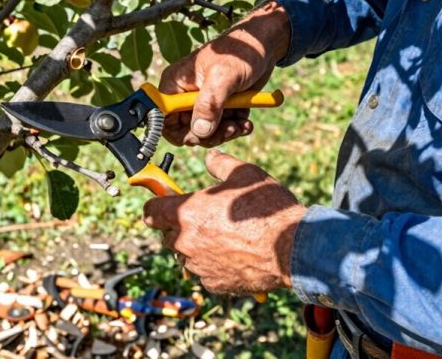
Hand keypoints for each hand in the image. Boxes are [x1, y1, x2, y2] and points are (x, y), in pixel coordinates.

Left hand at [143, 150, 304, 294]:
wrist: (291, 249)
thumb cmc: (267, 209)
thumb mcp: (244, 174)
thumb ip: (220, 164)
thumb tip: (210, 157)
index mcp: (186, 213)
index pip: (150, 212)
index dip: (156, 207)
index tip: (165, 204)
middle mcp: (186, 242)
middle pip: (168, 234)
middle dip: (181, 226)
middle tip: (206, 218)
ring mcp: (198, 265)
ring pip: (187, 254)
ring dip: (199, 246)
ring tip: (227, 236)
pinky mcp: (213, 283)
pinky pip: (205, 272)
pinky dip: (214, 265)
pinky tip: (235, 254)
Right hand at [160, 0, 290, 146]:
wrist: (264, 46)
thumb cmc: (241, 51)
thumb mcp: (224, 76)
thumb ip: (210, 103)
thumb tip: (200, 131)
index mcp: (176, 84)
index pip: (163, 118)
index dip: (178, 132)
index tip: (199, 135)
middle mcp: (185, 95)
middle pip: (185, 130)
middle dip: (207, 135)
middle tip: (228, 130)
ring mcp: (203, 102)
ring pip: (205, 132)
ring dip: (224, 133)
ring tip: (240, 125)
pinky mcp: (219, 107)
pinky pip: (221, 128)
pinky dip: (234, 129)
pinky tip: (245, 123)